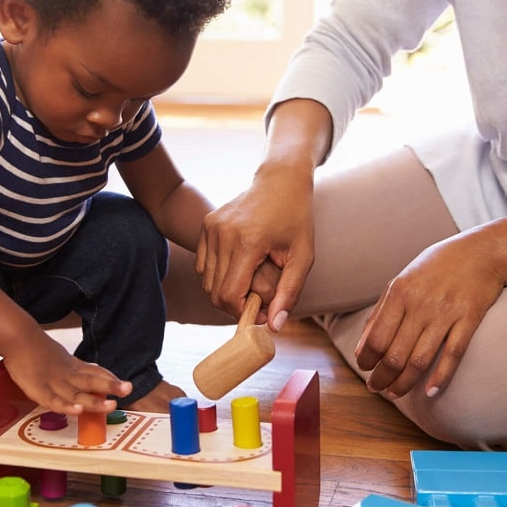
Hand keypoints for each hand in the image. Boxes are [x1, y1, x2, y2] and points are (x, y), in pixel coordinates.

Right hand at [2, 332, 131, 414]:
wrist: (18, 338)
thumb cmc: (39, 350)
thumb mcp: (63, 358)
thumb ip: (79, 368)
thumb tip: (96, 370)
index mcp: (73, 366)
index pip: (96, 372)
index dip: (110, 378)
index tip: (125, 385)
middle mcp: (67, 374)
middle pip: (91, 380)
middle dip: (110, 386)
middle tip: (128, 388)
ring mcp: (54, 382)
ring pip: (76, 394)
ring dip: (93, 401)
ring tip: (110, 405)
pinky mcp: (39, 390)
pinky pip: (54, 401)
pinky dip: (66, 406)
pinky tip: (77, 411)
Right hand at [196, 162, 314, 328]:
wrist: (280, 180)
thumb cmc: (296, 218)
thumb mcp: (303, 256)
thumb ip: (289, 292)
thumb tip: (274, 326)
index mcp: (248, 242)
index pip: (230, 295)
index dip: (243, 312)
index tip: (262, 313)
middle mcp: (224, 233)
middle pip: (216, 292)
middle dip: (236, 305)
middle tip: (259, 301)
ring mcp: (211, 227)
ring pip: (207, 282)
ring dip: (226, 291)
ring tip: (250, 283)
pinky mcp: (206, 225)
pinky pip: (203, 266)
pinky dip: (218, 276)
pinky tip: (239, 267)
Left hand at [355, 233, 505, 398]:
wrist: (481, 252)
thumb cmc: (437, 266)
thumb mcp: (402, 280)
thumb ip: (382, 311)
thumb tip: (363, 345)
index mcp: (399, 293)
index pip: (375, 338)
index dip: (366, 360)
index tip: (364, 369)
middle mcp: (420, 304)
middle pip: (394, 354)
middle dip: (381, 377)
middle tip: (376, 387)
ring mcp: (446, 313)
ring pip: (420, 360)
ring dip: (404, 383)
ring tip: (395, 392)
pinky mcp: (468, 320)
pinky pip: (452, 355)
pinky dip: (440, 378)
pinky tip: (430, 392)